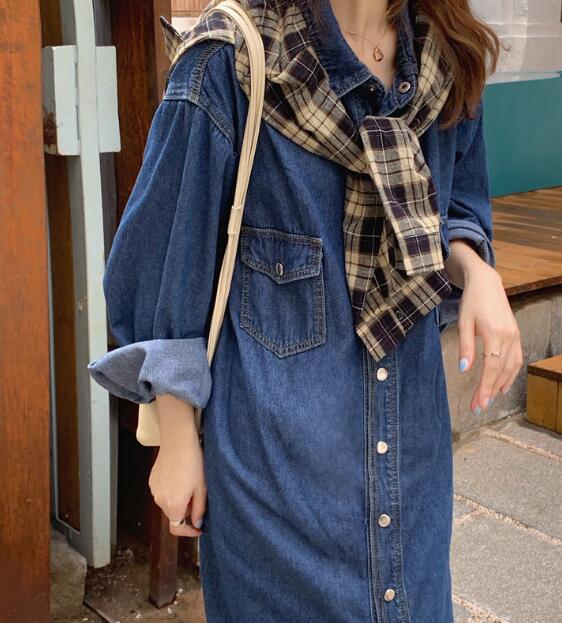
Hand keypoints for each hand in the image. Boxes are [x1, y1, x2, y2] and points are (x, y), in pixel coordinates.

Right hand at [148, 394, 206, 536]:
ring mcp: (154, 490)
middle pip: (173, 515)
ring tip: (190, 484)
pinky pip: (162, 492)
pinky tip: (180, 476)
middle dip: (186, 512)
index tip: (200, 527)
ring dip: (178, 501)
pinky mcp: (152, 480)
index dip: (189, 532)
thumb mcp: (202, 488)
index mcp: (173, 505)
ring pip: (167, 504)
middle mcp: (160, 501)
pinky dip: (171, 491)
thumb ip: (199, 510)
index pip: (177, 529)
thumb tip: (197, 524)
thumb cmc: (193, 463)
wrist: (178, 441)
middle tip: (198, 498)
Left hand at [446, 240, 522, 414]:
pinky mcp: (516, 335)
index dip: (485, 388)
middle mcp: (509, 337)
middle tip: (479, 407)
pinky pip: (516, 359)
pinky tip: (503, 385)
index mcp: (494, 334)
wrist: (486, 283)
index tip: (477, 404)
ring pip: (511, 367)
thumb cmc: (472, 301)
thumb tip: (463, 370)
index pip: (491, 368)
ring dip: (501, 385)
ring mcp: (515, 336)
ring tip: (489, 399)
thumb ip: (465, 347)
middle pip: (501, 371)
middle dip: (490, 391)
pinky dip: (510, 374)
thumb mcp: (463, 322)